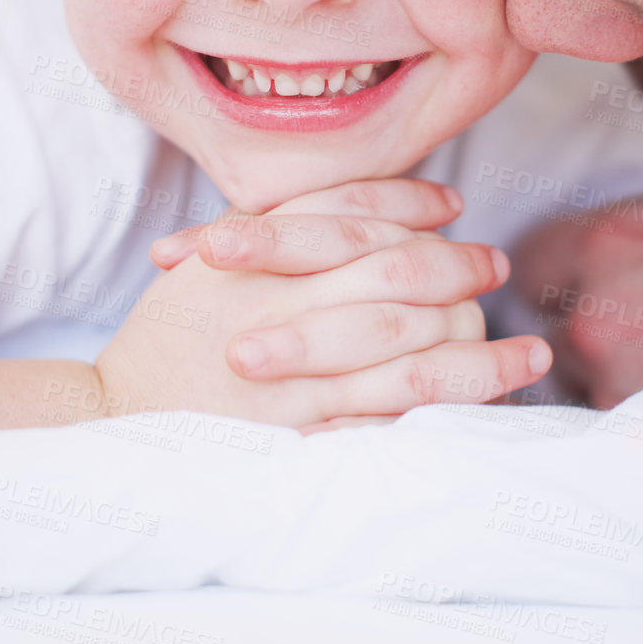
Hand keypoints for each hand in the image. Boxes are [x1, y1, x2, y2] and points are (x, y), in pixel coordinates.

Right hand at [97, 178, 551, 429]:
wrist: (111, 417)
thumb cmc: (168, 333)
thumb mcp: (208, 262)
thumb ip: (277, 226)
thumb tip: (367, 203)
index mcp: (254, 257)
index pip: (352, 213)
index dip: (412, 204)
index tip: (455, 208)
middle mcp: (279, 310)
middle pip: (396, 277)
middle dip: (459, 270)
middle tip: (496, 266)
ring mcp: (293, 382)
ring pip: (409, 359)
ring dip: (482, 356)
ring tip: (532, 354)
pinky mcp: (298, 441)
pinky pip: (385, 426)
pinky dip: (440, 417)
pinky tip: (483, 411)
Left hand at [510, 194, 642, 448]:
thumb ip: (636, 244)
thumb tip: (600, 269)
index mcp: (610, 241)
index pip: (530, 266)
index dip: (557, 281)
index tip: (575, 293)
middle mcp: (599, 311)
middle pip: (546, 336)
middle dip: (580, 342)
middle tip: (639, 349)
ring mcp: (620, 386)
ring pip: (580, 396)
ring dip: (610, 395)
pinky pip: (620, 443)